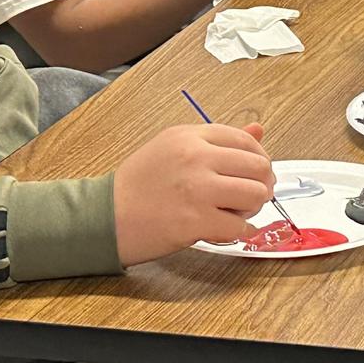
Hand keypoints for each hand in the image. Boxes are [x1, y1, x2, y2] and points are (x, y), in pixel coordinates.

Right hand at [113, 122, 274, 263]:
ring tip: (235, 213)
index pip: (246, 141)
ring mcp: (196, 189)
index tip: (257, 173)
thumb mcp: (174, 149)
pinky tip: (227, 230)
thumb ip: (217, 141)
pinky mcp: (195, 221)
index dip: (260, 159)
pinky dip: (240, 231)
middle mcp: (196, 157)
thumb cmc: (138, 185)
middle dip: (261, 185)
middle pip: (258, 167)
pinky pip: (240, 227)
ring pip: (255, 195)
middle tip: (250, 197)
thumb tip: (259, 130)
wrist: (102, 217)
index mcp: (190, 137)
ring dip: (252, 208)